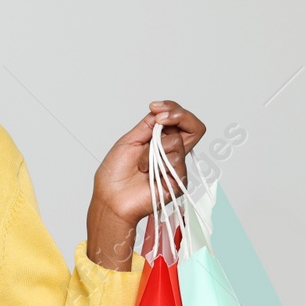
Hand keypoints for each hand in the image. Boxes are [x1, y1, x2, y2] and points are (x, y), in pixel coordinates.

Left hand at [85, 101, 205, 268]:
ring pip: (178, 141)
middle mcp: (172, 153)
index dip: (172, 109)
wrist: (110, 198)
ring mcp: (176, 166)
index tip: (154, 107)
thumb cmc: (114, 174)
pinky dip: (156, 162)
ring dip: (153, 149)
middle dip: (179, 115)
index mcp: (161, 142)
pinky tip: (147, 173)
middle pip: (194, 127)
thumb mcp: (129, 141)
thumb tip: (160, 112)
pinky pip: (176, 159)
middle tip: (161, 118)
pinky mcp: (179, 180)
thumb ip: (148, 126)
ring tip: (141, 164)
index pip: (179, 120)